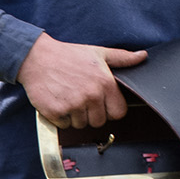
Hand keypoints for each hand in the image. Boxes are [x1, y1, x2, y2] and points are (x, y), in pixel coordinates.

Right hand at [19, 34, 149, 132]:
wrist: (36, 58)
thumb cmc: (68, 56)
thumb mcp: (98, 53)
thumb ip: (122, 58)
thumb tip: (142, 57)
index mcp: (105, 83)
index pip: (118, 113)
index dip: (110, 110)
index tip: (101, 103)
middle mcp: (91, 96)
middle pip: (99, 122)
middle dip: (91, 114)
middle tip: (80, 98)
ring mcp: (73, 105)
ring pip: (81, 125)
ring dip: (75, 116)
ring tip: (68, 97)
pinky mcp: (56, 111)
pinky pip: (64, 125)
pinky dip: (60, 117)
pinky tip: (58, 101)